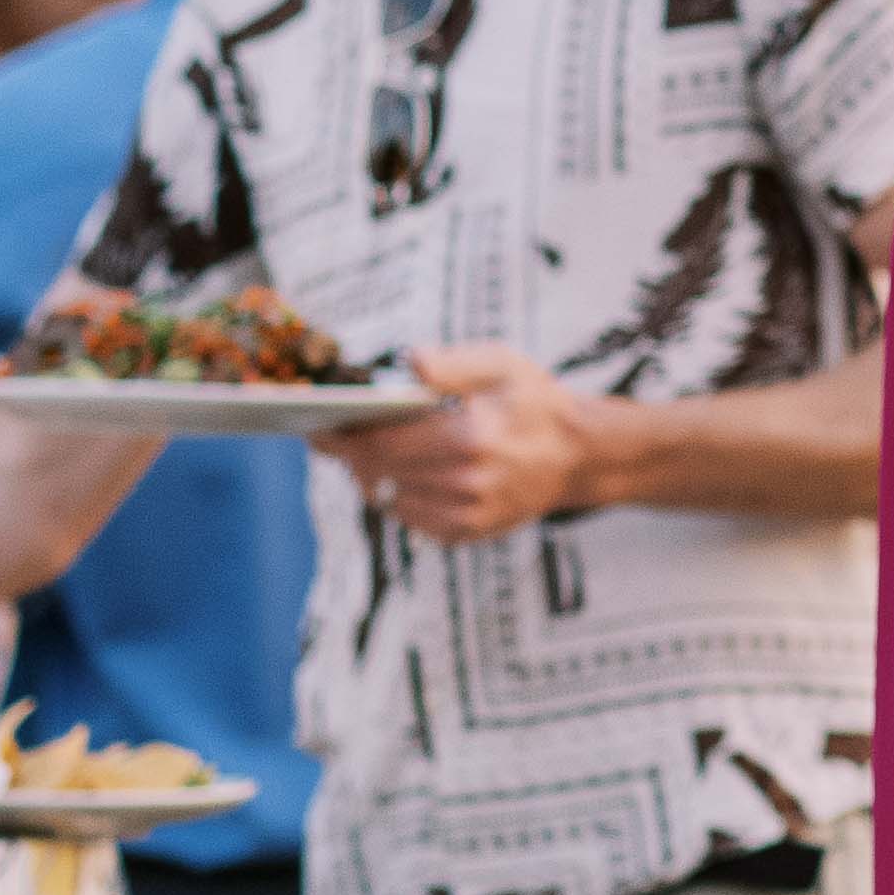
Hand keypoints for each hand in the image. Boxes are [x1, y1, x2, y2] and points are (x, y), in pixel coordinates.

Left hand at [332, 342, 612, 542]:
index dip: (343, 436)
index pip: (384, 440)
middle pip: (378, 471)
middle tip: (333, 438)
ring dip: (372, 475)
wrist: (577, 455)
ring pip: (388, 498)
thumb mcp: (502, 365)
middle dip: (350, 454)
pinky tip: (405, 475)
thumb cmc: (534, 402)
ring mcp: (467, 513)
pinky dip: (397, 496)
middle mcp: (467, 481)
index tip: (317, 428)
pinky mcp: (466, 532)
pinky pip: (409, 518)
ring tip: (372, 452)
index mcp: (471, 436)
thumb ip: (452, 364)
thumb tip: (409, 362)